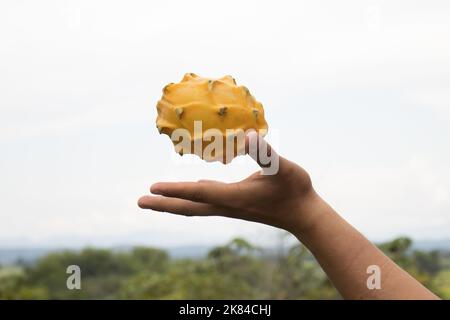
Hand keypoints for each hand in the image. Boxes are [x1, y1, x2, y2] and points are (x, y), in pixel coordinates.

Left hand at [138, 131, 317, 233]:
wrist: (304, 214)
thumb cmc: (296, 190)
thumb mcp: (284, 168)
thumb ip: (266, 153)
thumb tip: (248, 136)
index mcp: (235, 197)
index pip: (199, 193)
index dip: (176, 190)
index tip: (152, 188)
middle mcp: (227, 206)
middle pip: (189, 207)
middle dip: (164, 204)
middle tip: (140, 201)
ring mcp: (230, 207)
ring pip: (195, 206)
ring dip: (173, 202)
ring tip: (155, 199)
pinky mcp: (235, 205)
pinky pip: (205, 202)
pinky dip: (190, 197)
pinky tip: (191, 191)